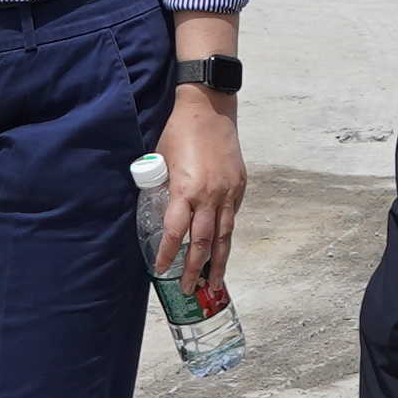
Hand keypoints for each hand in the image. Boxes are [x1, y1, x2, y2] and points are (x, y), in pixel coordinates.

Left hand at [157, 89, 245, 288]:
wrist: (209, 109)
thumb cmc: (179, 132)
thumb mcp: (162, 160)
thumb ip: (161, 187)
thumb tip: (157, 209)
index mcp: (186, 190)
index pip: (175, 232)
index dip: (168, 254)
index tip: (162, 271)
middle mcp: (209, 196)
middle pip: (203, 242)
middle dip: (195, 268)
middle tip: (189, 289)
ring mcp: (228, 192)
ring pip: (225, 236)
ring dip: (219, 262)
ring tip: (215, 283)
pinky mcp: (239, 186)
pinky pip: (231, 217)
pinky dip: (226, 235)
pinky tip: (222, 248)